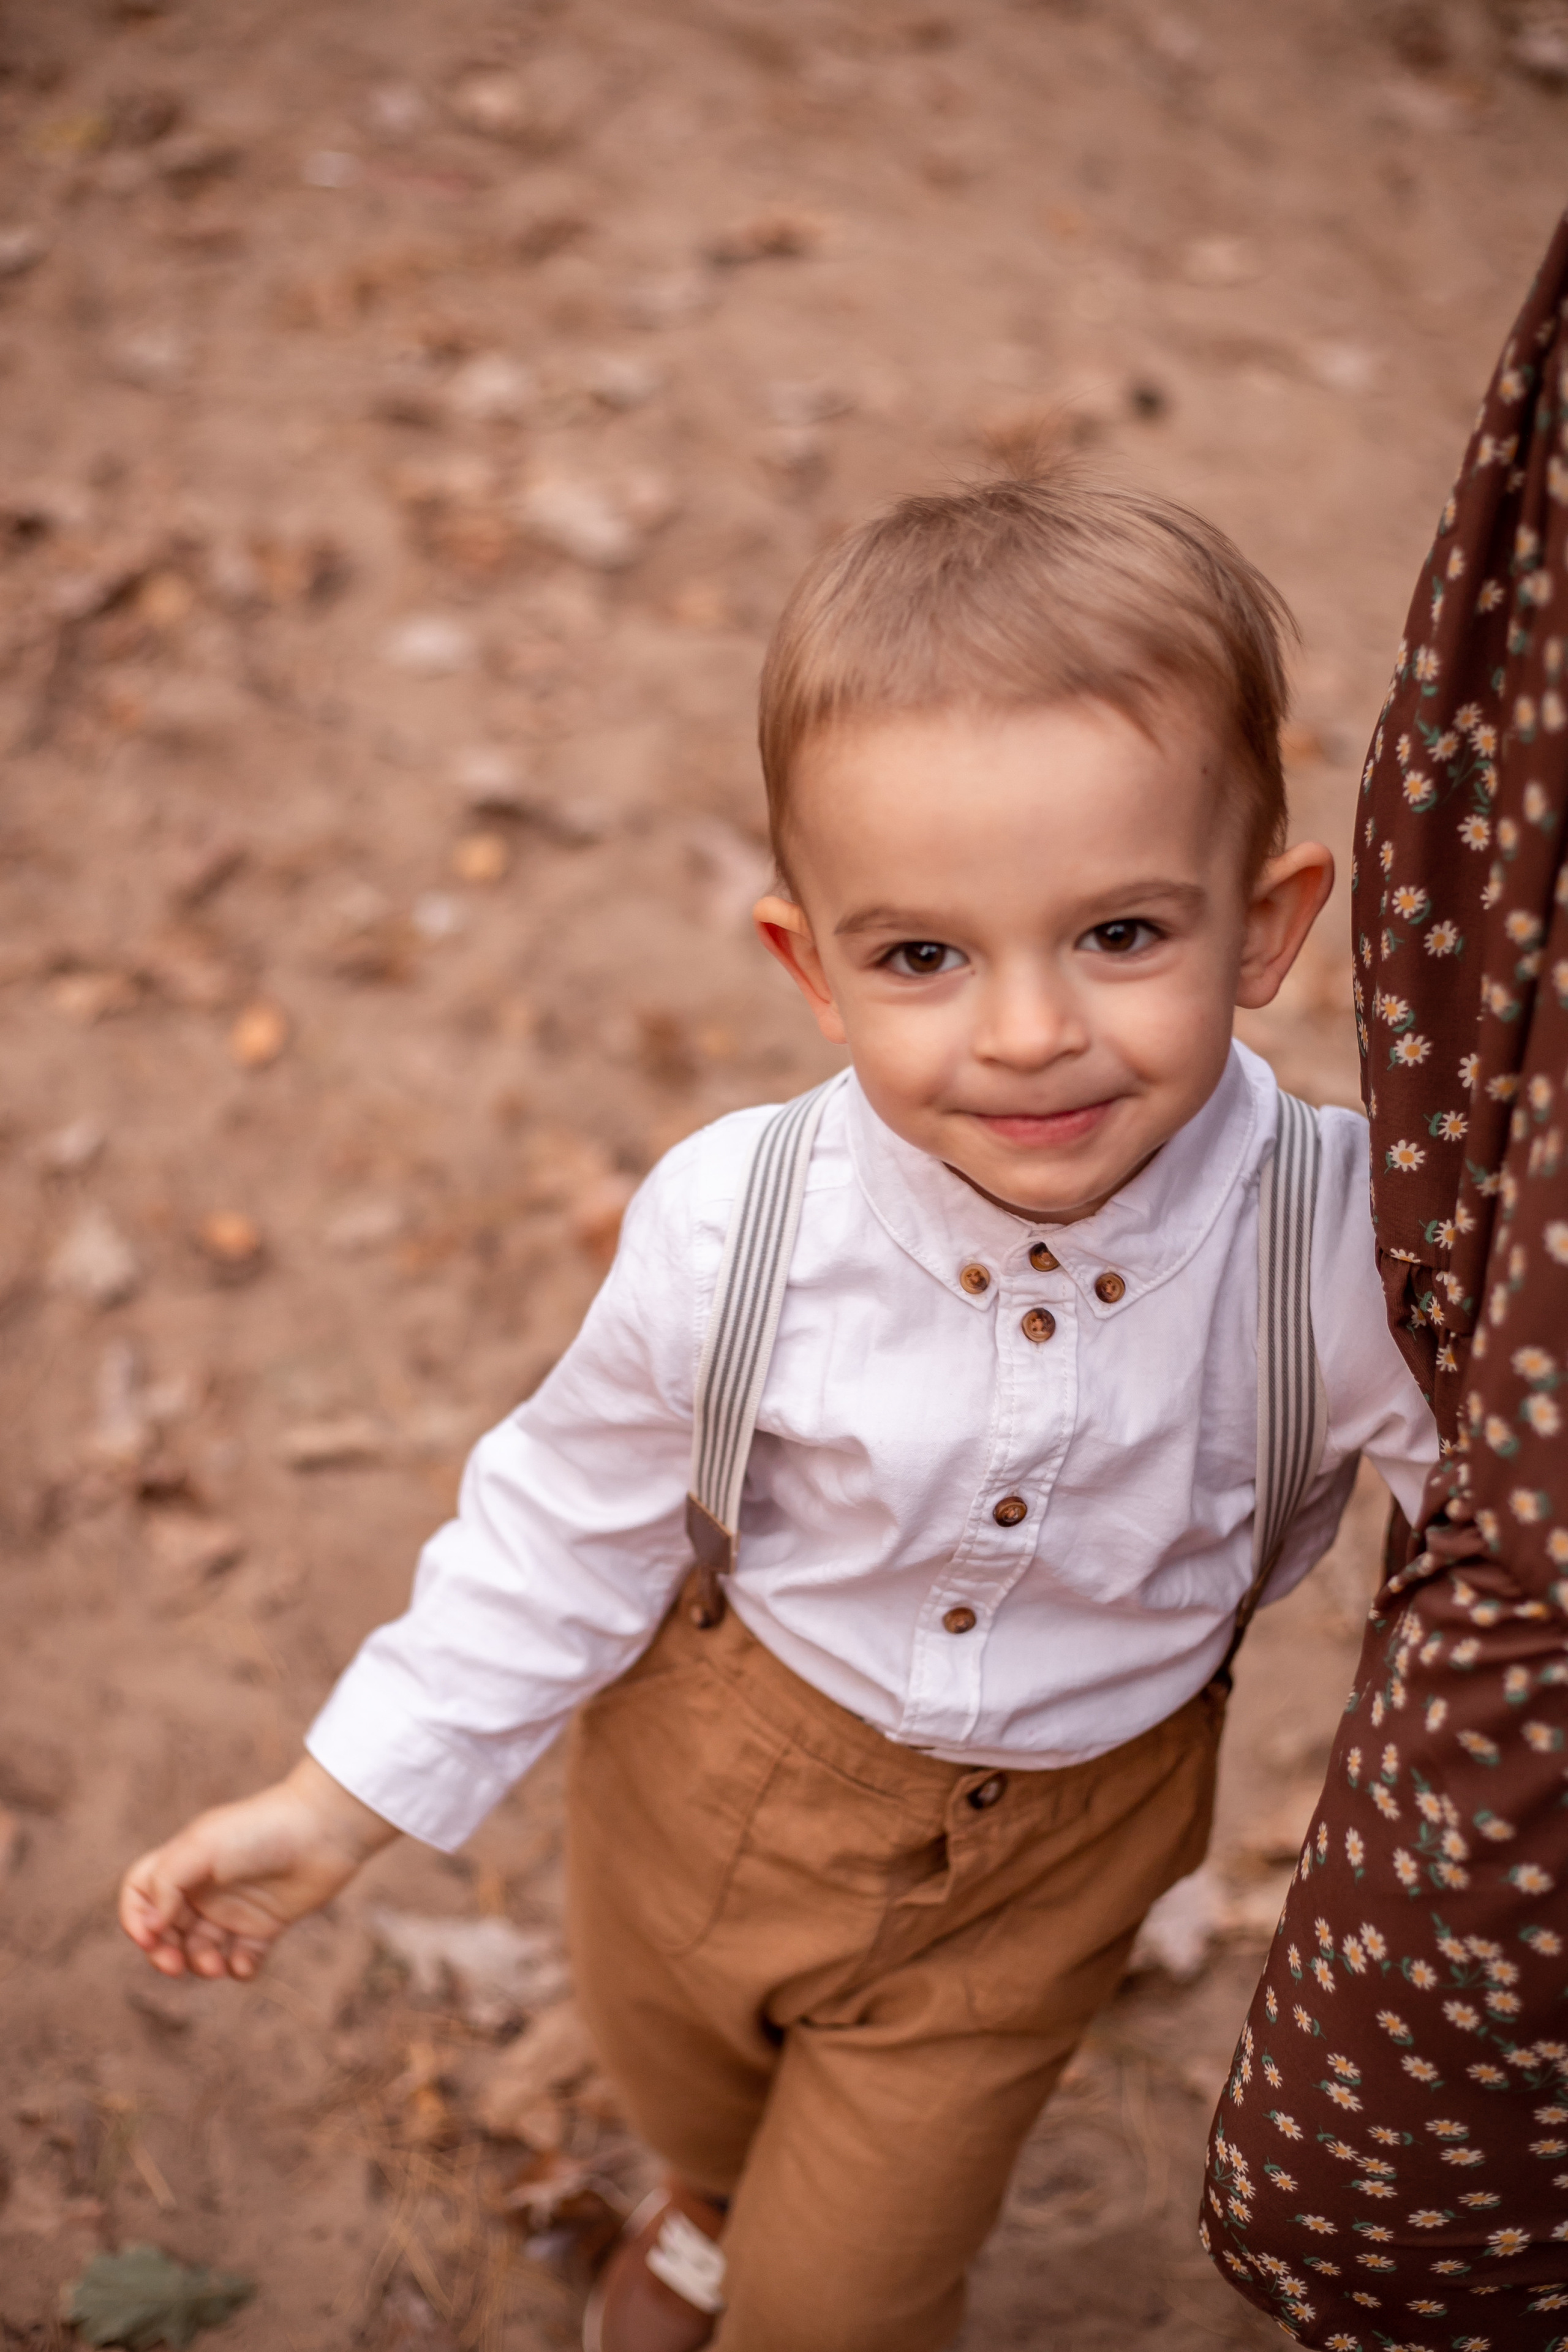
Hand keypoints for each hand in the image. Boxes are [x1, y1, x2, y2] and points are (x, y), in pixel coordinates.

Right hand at [118, 1756, 397, 1980]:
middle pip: (167, 1930)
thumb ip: (166, 1884)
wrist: (325, 1830)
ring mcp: (237, 1907)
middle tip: (175, 1967)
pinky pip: (243, 1959)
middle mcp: (207, 1887)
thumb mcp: (201, 1847)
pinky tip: (246, 1962)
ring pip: (201, 1950)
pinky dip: (239, 1969)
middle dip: (164, 1953)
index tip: (149, 1936)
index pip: (140, 1892)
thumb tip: (150, 1926)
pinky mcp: (267, 1924)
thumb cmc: (261, 1831)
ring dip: (202, 1965)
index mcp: (184, 1863)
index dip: (136, 1917)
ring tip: (218, 1963)